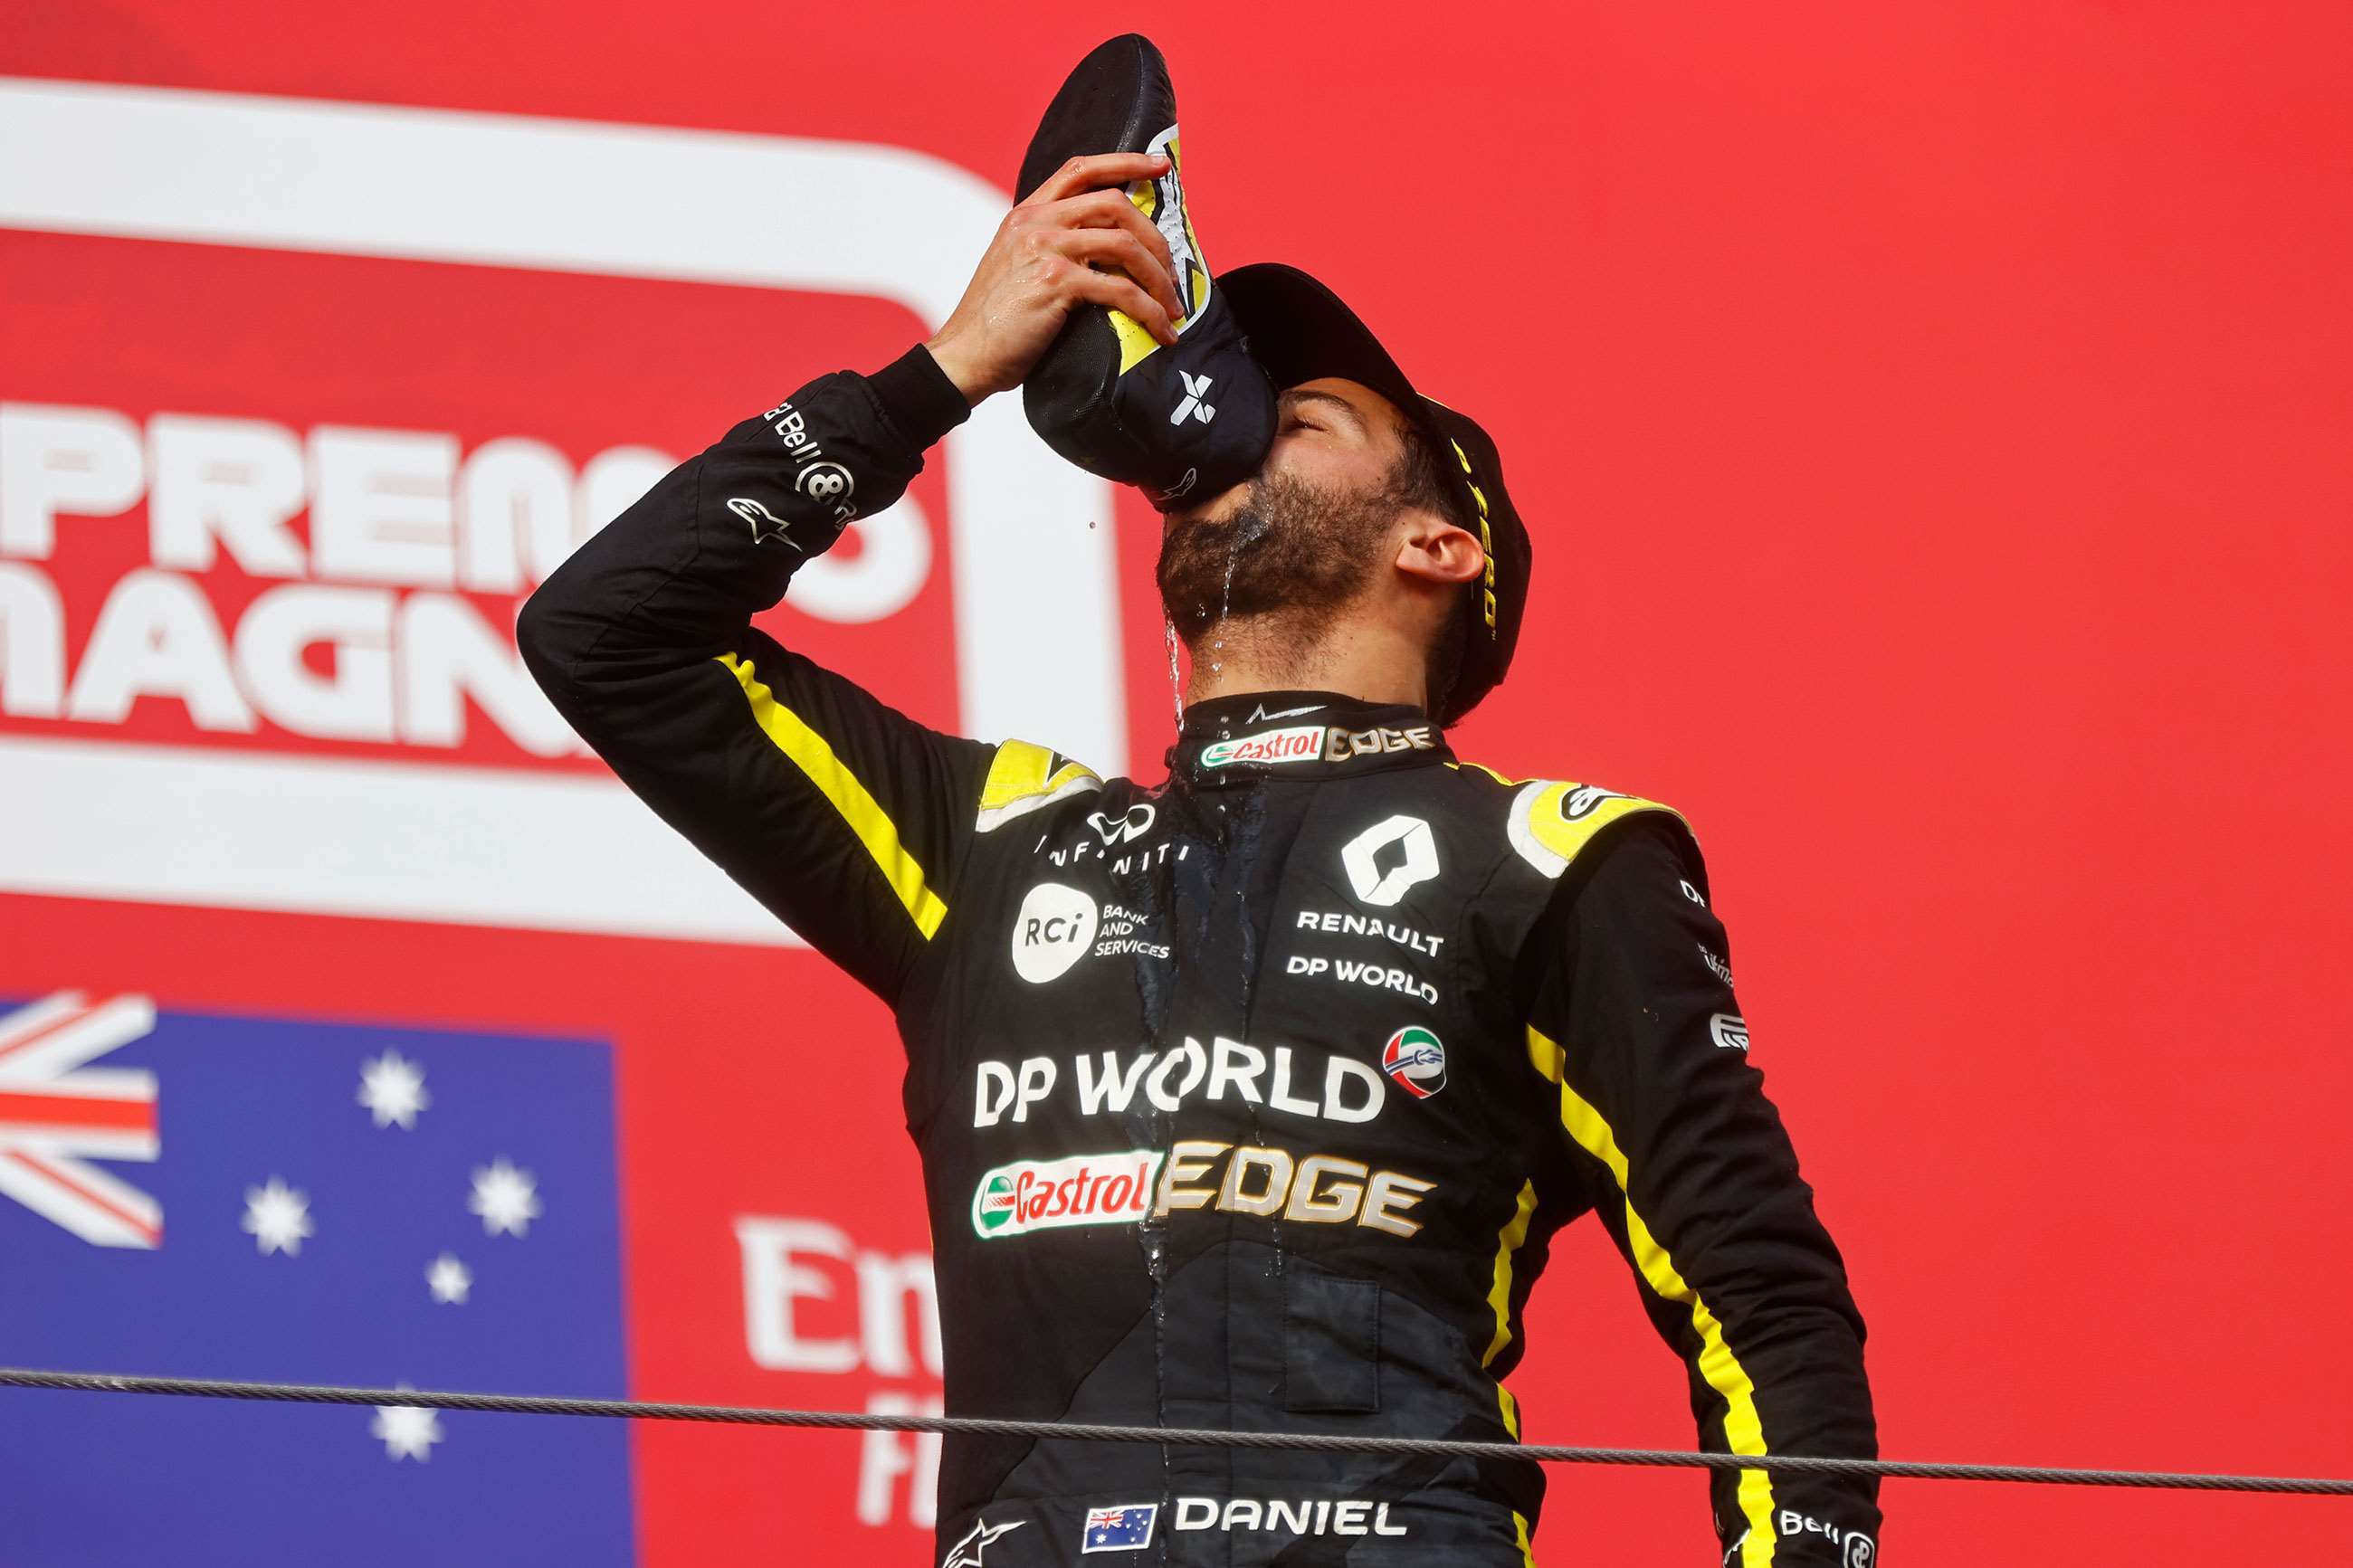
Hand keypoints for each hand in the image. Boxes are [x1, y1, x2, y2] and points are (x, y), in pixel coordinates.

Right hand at [924, 152, 1186, 404]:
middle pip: (1114, 205)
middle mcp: (1035, 222)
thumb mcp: (1018, 267)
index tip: (1160, 164)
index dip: (1125, 162)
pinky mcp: (1055, 283)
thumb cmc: (997, 323)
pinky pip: (1120, 291)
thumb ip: (1052, 249)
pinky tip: (1162, 332)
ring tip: (1172, 307)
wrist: (966, 356)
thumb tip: (1104, 256)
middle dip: (1155, 237)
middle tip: (1172, 272)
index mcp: (1027, 213)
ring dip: (1159, 279)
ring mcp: (1045, 249)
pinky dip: (1150, 312)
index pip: (1080, 170)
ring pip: (1125, 245)